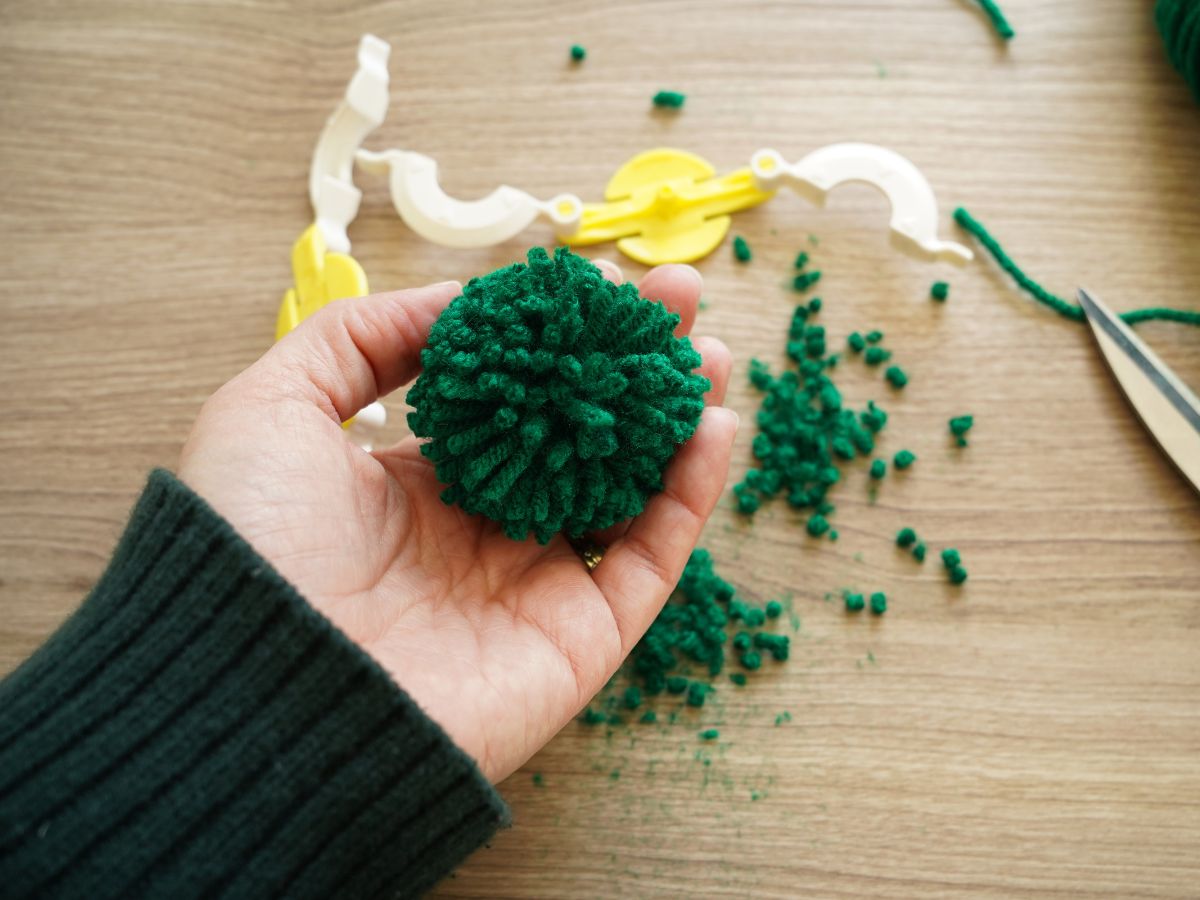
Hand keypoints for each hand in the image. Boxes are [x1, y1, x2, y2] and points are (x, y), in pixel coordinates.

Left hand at [178, 261, 734, 781]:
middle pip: (582, 437)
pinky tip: (711, 426)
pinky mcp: (578, 639)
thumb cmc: (254, 542)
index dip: (558, 341)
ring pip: (629, 494)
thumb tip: (458, 300)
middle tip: (677, 302)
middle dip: (630, 367)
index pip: (514, 399)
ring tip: (708, 353)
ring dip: (675, 421)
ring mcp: (534, 586)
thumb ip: (363, 337)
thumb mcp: (275, 406)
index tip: (598, 285)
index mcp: (419, 483)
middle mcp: (483, 532)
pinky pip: (649, 560)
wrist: (260, 690)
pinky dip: (690, 496)